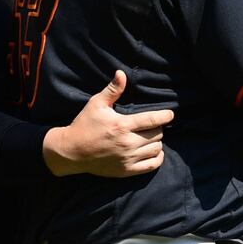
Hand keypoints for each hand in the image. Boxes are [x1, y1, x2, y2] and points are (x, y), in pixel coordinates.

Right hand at [42, 70, 173, 177]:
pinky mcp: (126, 171)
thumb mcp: (96, 104)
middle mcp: (127, 143)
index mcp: (122, 125)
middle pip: (157, 134)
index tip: (171, 114)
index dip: (165, 116)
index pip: (152, 119)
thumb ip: (112, 90)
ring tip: (151, 137)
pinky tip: (154, 151)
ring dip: (157, 142)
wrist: (71, 152)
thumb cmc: (84, 125)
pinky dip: (157, 157)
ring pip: (156, 149)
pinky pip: (151, 165)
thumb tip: (121, 73)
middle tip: (153, 124)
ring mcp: (128, 158)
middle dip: (158, 128)